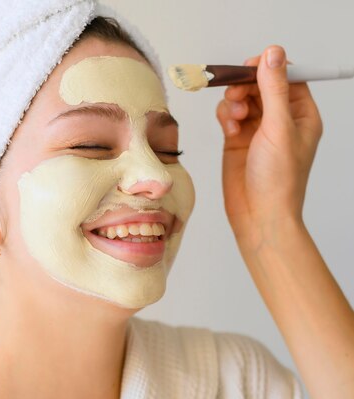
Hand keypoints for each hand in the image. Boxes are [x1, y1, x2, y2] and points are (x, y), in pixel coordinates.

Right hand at [216, 46, 321, 250]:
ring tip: (234, 117)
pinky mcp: (238, 140)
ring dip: (234, 100)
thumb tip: (273, 53)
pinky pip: (229, 114)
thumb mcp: (279, 128)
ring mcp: (258, 131)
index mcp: (302, 115)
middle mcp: (281, 121)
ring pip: (243, 97)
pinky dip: (226, 115)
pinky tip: (229, 128)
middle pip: (261, 84)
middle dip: (246, 84)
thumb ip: (274, 89)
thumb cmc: (278, 181)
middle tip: (237, 93)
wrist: (259, 216)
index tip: (251, 67)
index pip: (286, 77)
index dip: (267, 68)